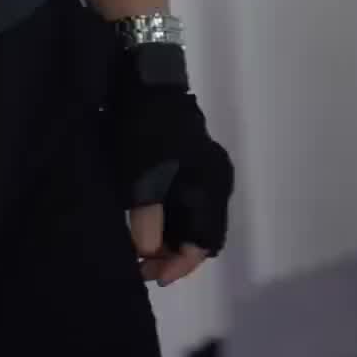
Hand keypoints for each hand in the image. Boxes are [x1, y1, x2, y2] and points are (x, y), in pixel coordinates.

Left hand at [104, 46, 234, 275]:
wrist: (145, 80)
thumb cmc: (144, 130)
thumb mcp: (140, 177)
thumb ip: (147, 219)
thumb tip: (148, 251)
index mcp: (211, 186)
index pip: (203, 241)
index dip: (179, 264)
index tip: (152, 276)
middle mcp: (216, 182)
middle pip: (201, 233)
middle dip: (174, 254)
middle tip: (143, 265)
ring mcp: (206, 170)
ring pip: (193, 219)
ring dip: (170, 237)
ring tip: (141, 250)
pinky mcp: (192, 162)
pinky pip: (187, 202)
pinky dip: (170, 218)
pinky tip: (148, 224)